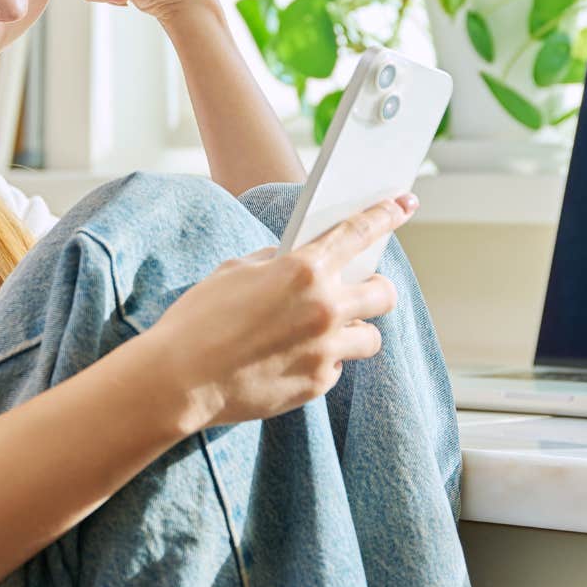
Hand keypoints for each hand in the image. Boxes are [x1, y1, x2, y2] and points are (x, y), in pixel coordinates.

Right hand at [141, 193, 420, 429]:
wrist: (180, 380)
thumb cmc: (199, 319)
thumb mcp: (234, 271)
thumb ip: (274, 263)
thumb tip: (291, 263)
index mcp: (303, 268)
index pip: (360, 231)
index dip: (387, 214)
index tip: (406, 203)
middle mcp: (325, 307)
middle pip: (383, 293)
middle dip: (378, 289)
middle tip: (366, 290)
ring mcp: (326, 349)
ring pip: (370, 338)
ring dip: (354, 332)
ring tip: (327, 333)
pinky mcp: (318, 383)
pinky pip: (336, 368)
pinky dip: (322, 361)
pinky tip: (291, 360)